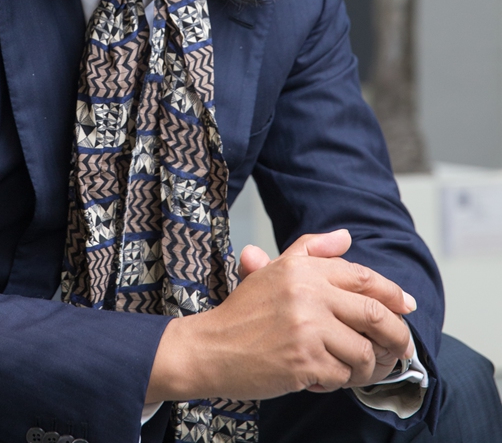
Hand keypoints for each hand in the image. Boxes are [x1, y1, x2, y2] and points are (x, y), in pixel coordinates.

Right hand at [237, 230, 414, 389]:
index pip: (362, 277)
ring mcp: (306, 327)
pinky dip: (339, 382)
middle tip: (402, 348)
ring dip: (367, 367)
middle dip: (398, 335)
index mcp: (302, 269)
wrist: (211, 347)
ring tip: (354, 369)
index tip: (407, 306)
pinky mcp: (304, 360)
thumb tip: (346, 236)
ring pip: (364, 351)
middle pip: (375, 314)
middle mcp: (307, 293)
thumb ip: (311, 249)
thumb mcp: (275, 270)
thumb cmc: (243, 312)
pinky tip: (322, 377)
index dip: (392, 293)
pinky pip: (343, 376)